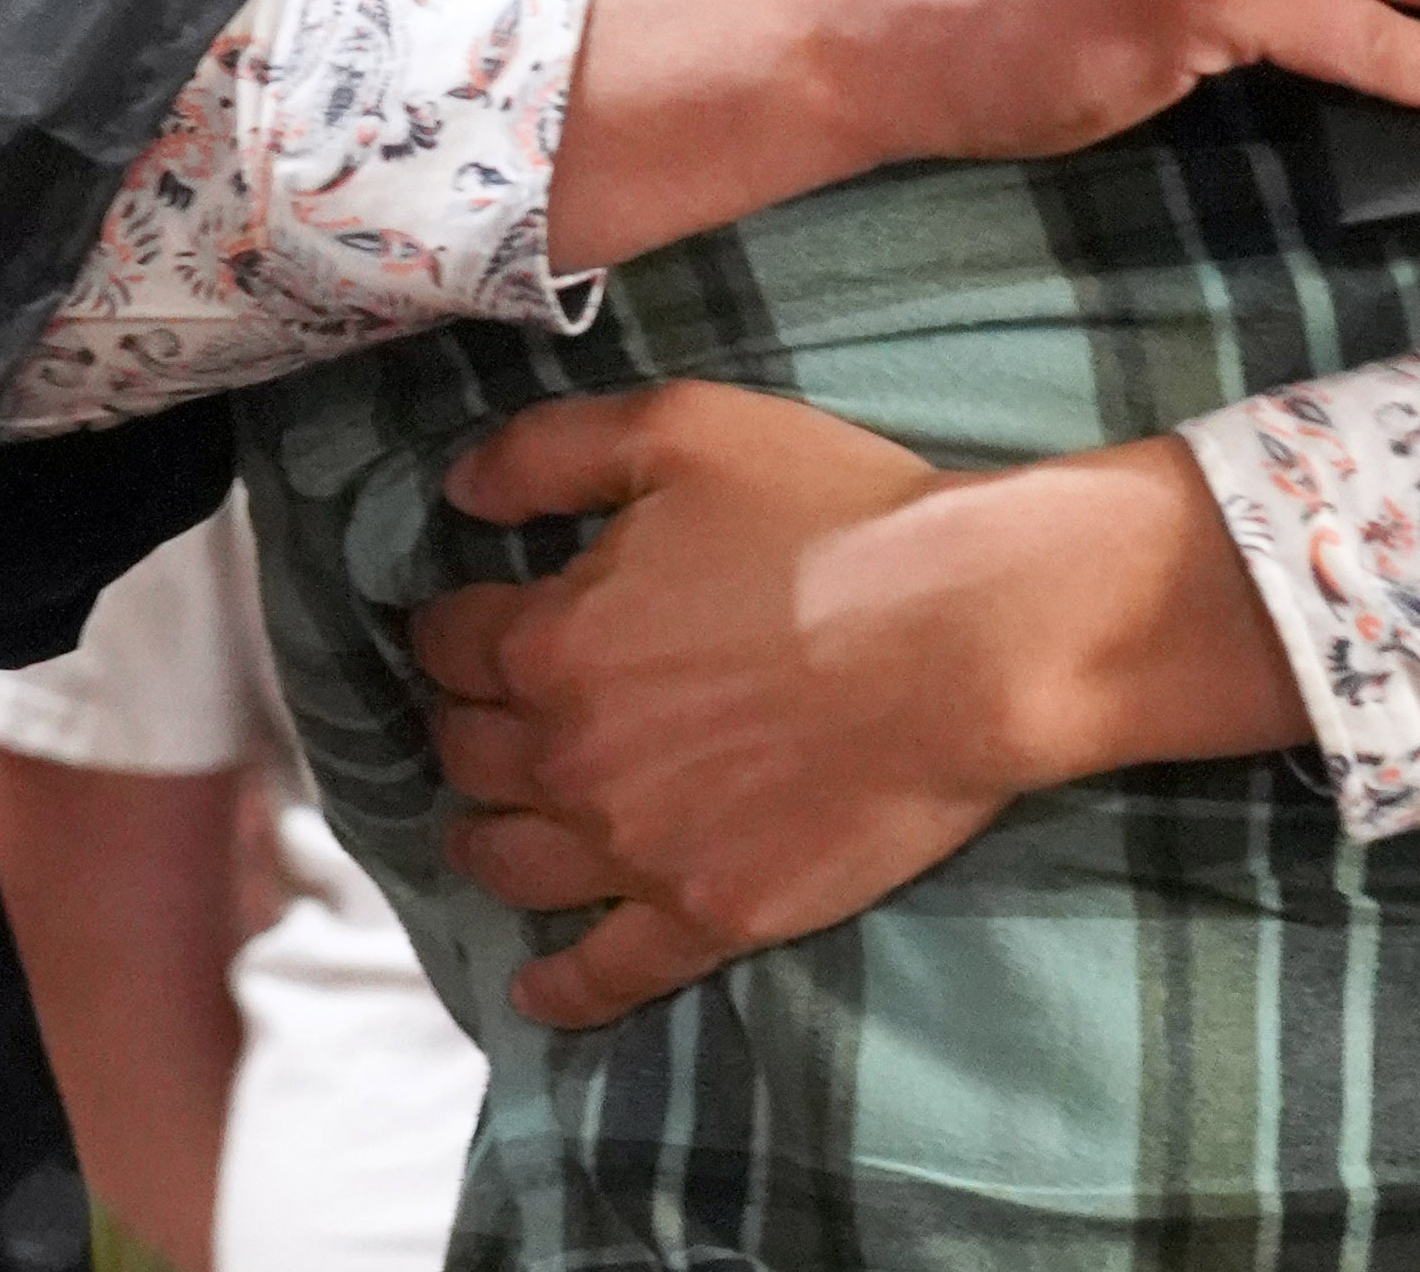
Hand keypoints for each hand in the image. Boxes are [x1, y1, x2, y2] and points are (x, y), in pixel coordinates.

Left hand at [417, 385, 1298, 1028]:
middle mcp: (570, 757)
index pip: (452, 643)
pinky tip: (535, 989)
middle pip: (470, 755)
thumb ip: (548, 450)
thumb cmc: (833, 518)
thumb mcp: (682, 430)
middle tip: (485, 714)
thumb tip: (456, 488)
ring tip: (485, 829)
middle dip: (466, 726)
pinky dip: (558, 988)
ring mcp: (637, 850)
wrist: (967, 637)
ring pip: (512, 863)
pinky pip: (604, 974)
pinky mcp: (709, 917)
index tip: (468, 622)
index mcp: (552, 639)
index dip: (454, 626)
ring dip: (484, 839)